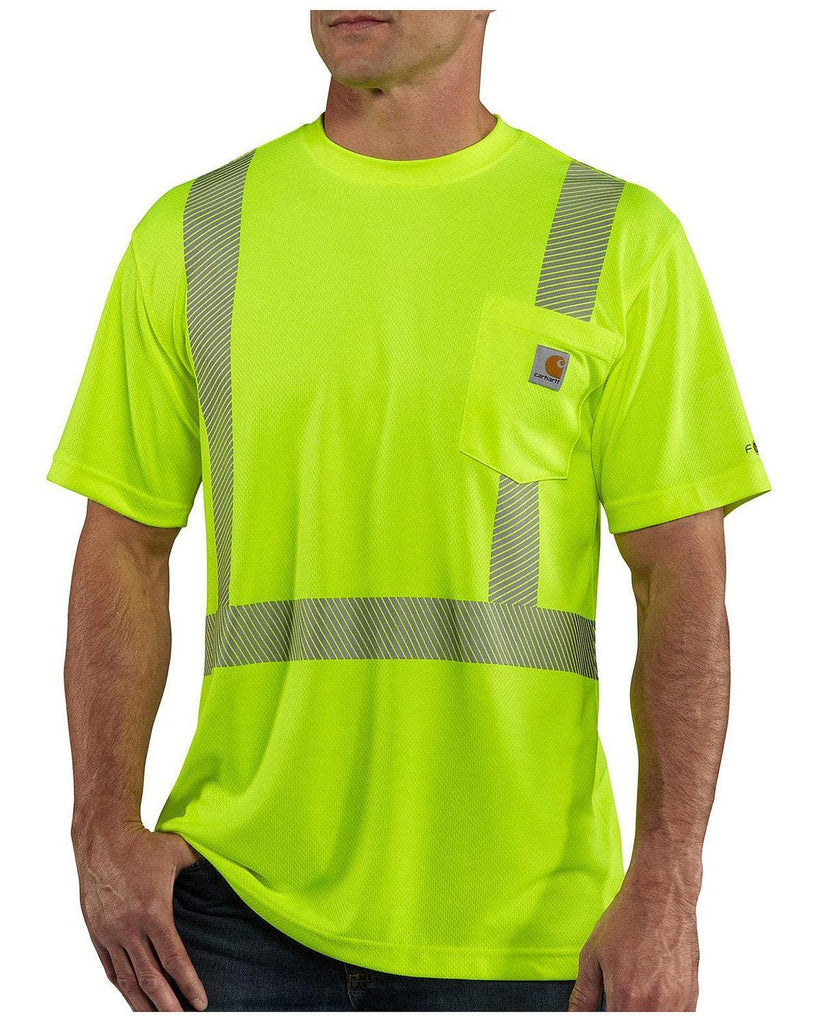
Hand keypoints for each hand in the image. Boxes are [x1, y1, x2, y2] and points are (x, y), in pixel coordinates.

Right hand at [73, 821, 206, 1010]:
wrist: (102, 838)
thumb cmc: (143, 844)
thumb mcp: (178, 851)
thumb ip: (203, 863)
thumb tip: (232, 863)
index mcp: (153, 911)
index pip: (174, 958)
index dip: (188, 984)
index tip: (201, 1002)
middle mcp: (129, 927)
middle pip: (150, 978)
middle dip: (168, 1006)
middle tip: (182, 1023)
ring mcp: (110, 932)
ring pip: (128, 979)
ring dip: (143, 1005)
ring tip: (158, 1021)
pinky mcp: (97, 932)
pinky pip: (111, 969)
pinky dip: (123, 988)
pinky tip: (134, 999)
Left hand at [568, 868, 699, 1011]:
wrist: (660, 897)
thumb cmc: (629, 920)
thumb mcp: (593, 955)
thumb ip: (583, 995)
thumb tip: (575, 1016)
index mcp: (628, 999)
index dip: (605, 1018)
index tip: (605, 1010)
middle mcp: (656, 1007)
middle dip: (623, 1012)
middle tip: (619, 995)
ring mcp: (678, 1005)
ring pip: (656, 1023)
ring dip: (642, 1012)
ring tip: (636, 988)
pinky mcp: (691, 999)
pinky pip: (676, 1018)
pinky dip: (660, 1011)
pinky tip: (651, 992)